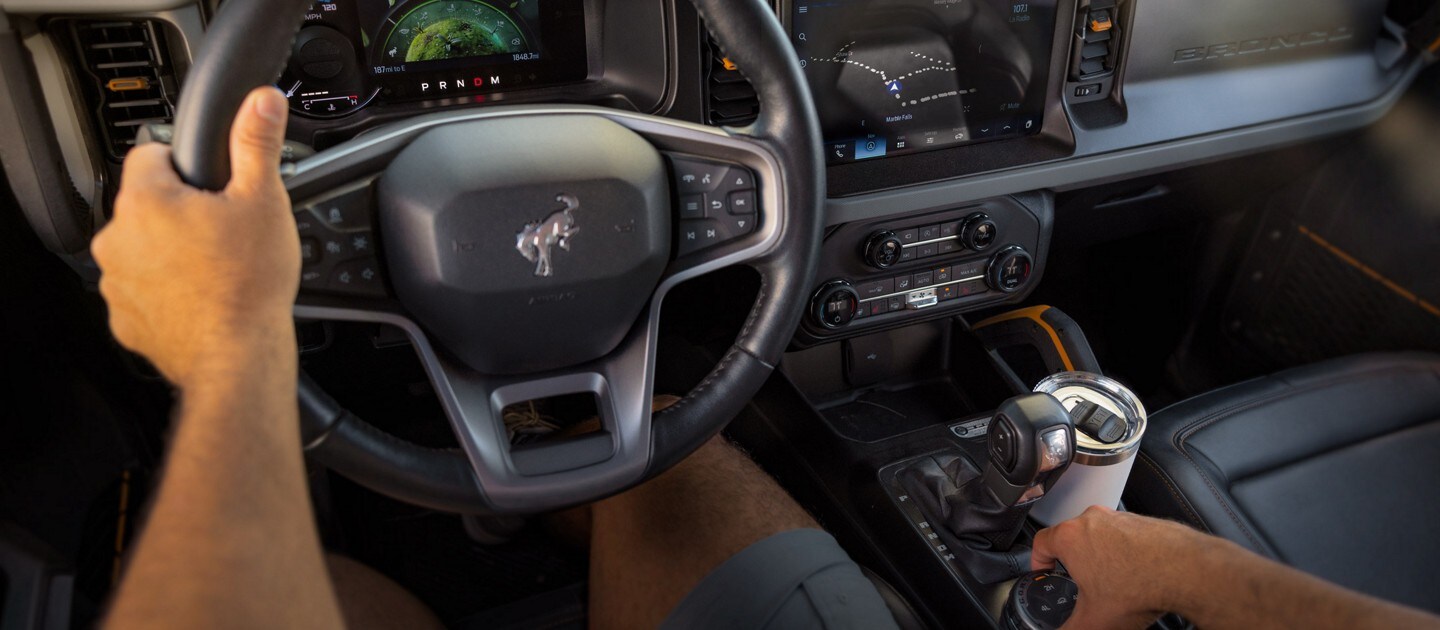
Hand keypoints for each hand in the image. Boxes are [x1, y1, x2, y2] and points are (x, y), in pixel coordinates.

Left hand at [93, 87, 298, 387]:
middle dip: (181, 212)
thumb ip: (257, 144)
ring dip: (171, 252)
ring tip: (217, 268)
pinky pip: (143, 291)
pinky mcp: (125, 318)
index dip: (185, 163)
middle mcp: (118, 238)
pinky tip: (204, 298)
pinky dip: (168, 292)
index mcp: (147, 200)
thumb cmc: (248, 283)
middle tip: (225, 231)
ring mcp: (117, 281)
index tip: (212, 184)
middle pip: (148, 205)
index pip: (148, 153)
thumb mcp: (264, 201)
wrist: (237, 357)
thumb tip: (261, 100)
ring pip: (143, 249)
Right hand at [1030, 506, 1217, 629]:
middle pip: (1071, 538)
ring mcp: (1120, 518)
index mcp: (1070, 537)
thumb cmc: (1142, 584)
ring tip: (1113, 585)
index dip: (1039, 562)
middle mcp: (1093, 520)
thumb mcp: (1094, 621)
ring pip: (1100, 536)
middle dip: (1074, 562)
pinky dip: (1127, 554)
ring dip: (1101, 557)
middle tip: (1082, 585)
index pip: (1041, 543)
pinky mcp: (1144, 521)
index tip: (1044, 572)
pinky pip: (1126, 537)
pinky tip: (1137, 577)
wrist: (1186, 570)